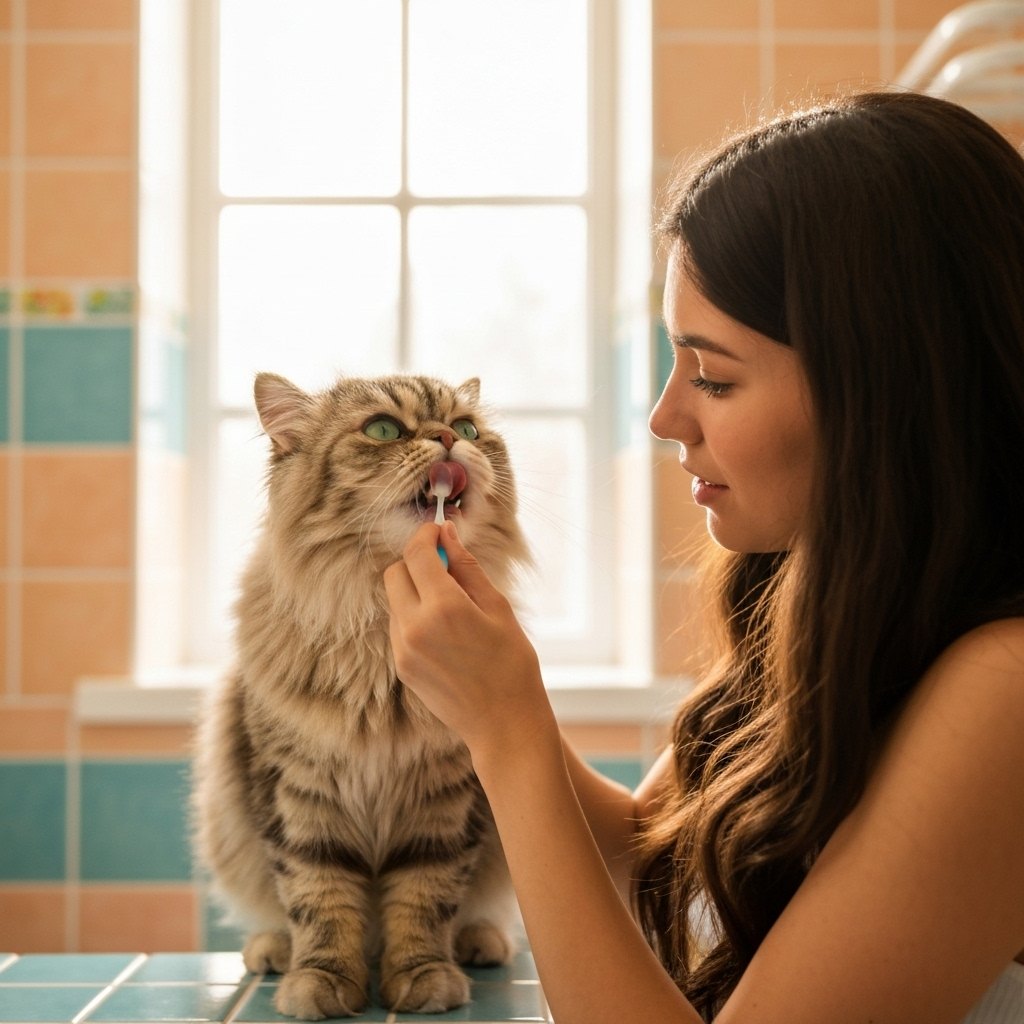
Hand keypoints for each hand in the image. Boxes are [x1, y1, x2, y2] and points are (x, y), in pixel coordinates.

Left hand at [383, 521, 553, 756]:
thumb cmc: (512, 664)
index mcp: (444, 607)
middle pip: (394, 573)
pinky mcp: (400, 666)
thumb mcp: (497, 608)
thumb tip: (448, 534)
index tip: (439, 531)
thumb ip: (467, 567)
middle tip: (446, 568)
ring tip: (451, 605)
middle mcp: (414, 626)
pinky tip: (444, 630)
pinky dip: (413, 615)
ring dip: (414, 590)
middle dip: (416, 562)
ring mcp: (402, 649)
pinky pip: (397, 625)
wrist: (504, 724)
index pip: (416, 553)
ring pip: (394, 599)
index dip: (425, 535)